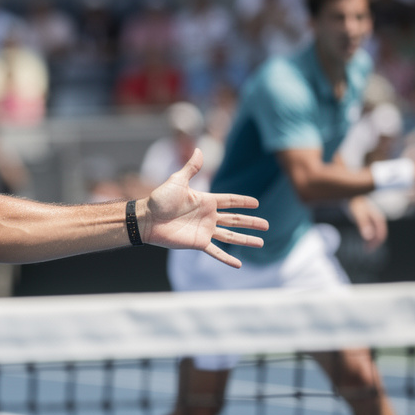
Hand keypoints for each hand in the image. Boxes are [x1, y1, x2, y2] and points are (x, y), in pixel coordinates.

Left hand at [140, 148, 267, 267]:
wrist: (147, 219)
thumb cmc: (160, 199)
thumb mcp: (178, 181)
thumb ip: (191, 168)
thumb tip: (199, 149)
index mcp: (206, 200)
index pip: (230, 201)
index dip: (243, 202)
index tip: (257, 203)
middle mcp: (208, 216)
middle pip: (235, 219)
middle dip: (251, 222)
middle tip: (267, 224)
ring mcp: (204, 231)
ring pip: (230, 236)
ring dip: (246, 239)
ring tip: (261, 242)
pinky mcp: (198, 243)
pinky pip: (216, 252)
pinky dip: (227, 259)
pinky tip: (238, 265)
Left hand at [347, 195, 387, 248]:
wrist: (351, 194)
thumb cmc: (354, 203)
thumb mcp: (358, 214)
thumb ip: (364, 225)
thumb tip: (368, 237)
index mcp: (378, 218)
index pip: (381, 233)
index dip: (376, 243)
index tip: (368, 250)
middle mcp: (377, 219)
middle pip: (380, 234)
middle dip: (375, 243)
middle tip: (366, 251)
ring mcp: (373, 219)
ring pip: (376, 233)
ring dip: (372, 241)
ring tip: (365, 249)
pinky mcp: (368, 219)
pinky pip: (372, 230)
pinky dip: (369, 237)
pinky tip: (364, 240)